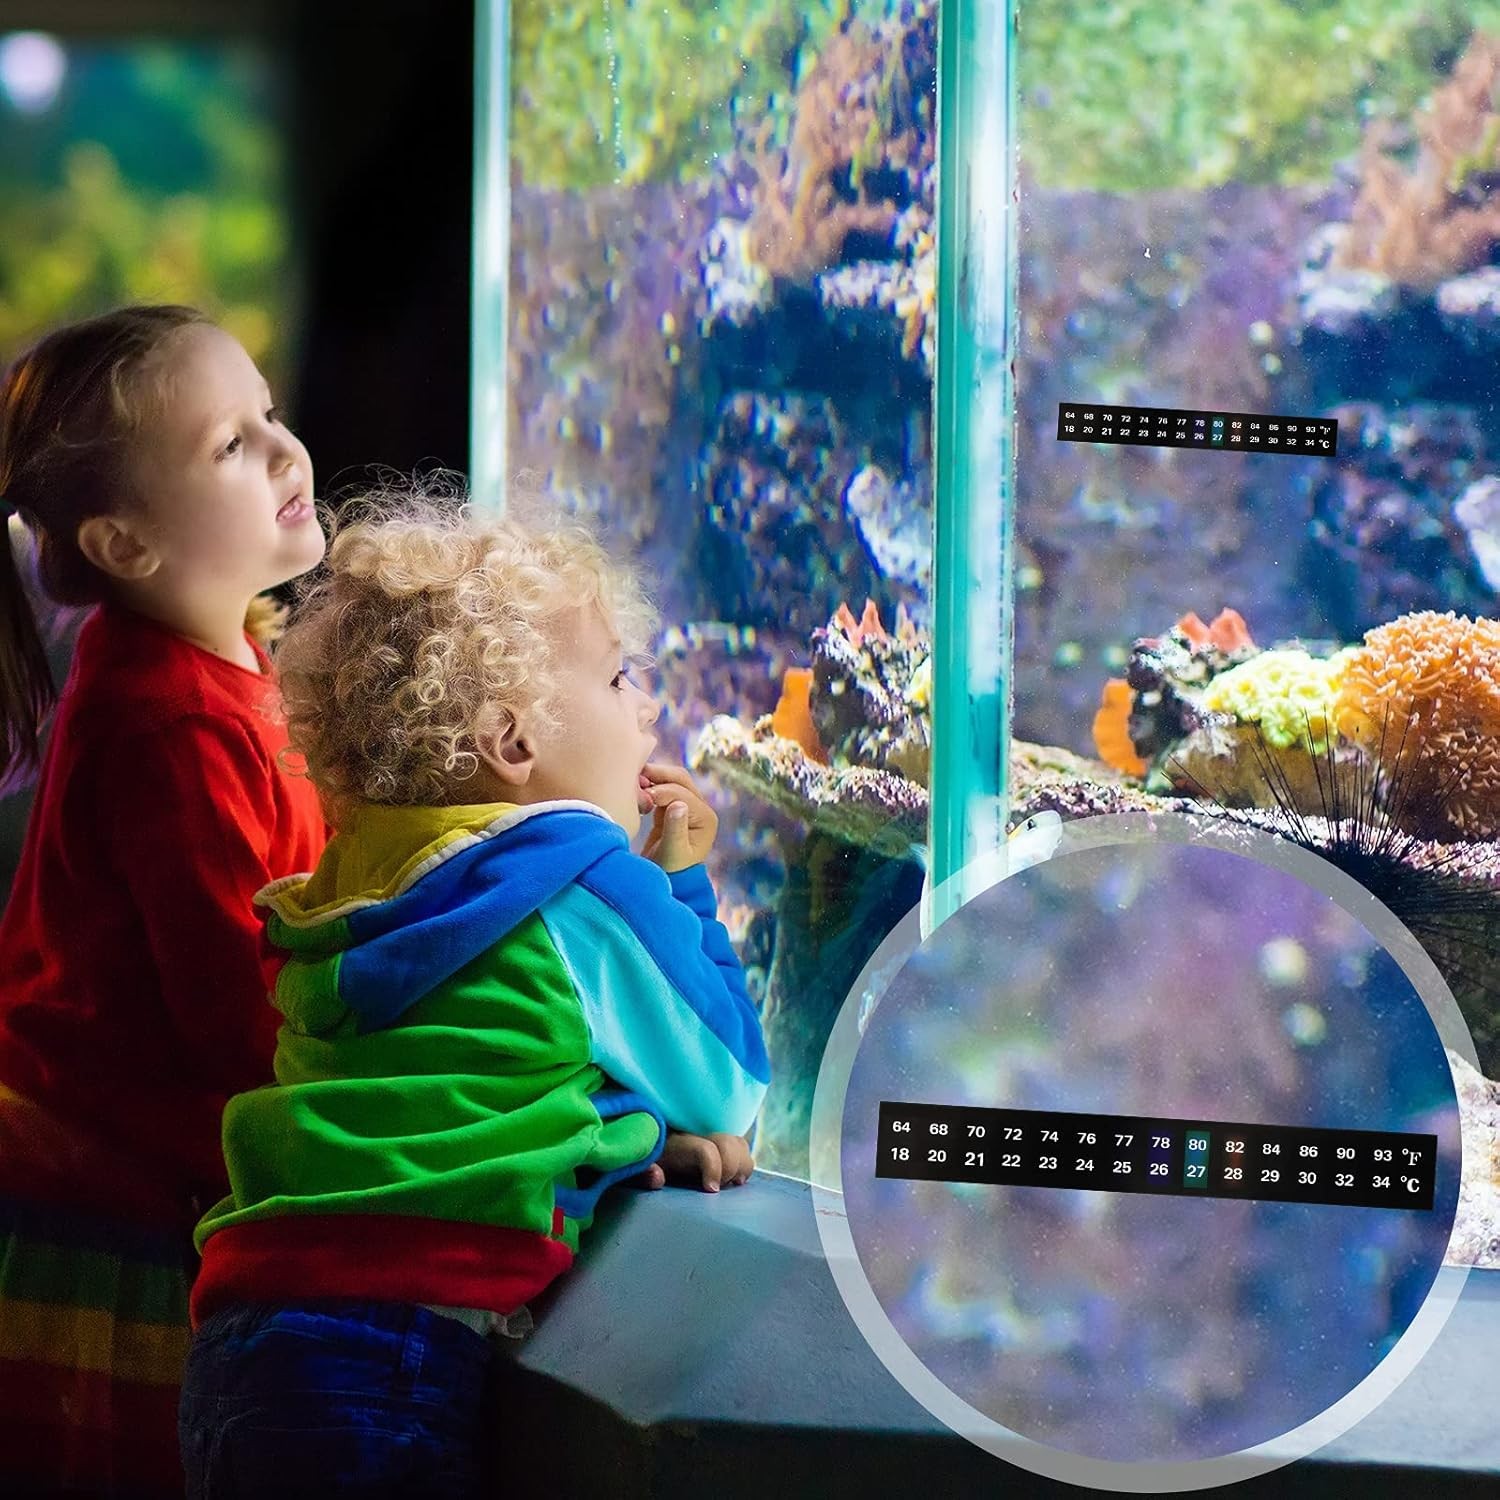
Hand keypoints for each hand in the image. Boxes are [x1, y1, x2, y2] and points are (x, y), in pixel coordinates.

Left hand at [632, 1130, 754, 1192]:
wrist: (640, 1141)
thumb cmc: (641, 1161)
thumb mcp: (635, 1170)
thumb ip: (643, 1174)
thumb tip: (658, 1177)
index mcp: (677, 1144)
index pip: (706, 1149)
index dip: (714, 1168)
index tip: (711, 1191)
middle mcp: (697, 1137)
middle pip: (728, 1143)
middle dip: (730, 1167)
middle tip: (717, 1189)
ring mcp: (709, 1140)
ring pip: (739, 1144)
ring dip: (740, 1165)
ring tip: (730, 1184)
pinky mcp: (717, 1147)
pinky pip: (741, 1148)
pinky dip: (743, 1164)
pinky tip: (734, 1180)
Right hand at [639, 762, 717, 872]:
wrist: (664, 879)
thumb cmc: (669, 871)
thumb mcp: (672, 853)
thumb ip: (675, 829)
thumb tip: (678, 804)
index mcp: (705, 818)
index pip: (682, 794)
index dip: (662, 791)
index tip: (642, 795)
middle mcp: (700, 809)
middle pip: (680, 780)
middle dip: (658, 775)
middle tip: (636, 777)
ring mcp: (686, 807)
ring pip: (670, 780)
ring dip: (653, 778)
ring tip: (634, 781)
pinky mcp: (671, 808)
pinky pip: (661, 789)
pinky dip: (649, 785)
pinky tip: (635, 789)